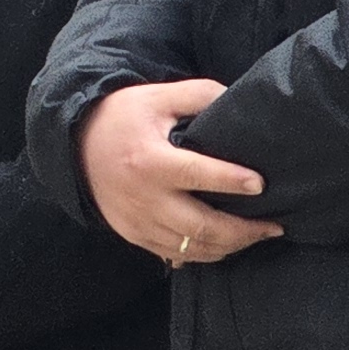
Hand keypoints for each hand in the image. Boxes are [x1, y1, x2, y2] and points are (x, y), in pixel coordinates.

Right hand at [75, 80, 281, 268]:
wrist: (74, 144)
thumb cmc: (122, 117)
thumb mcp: (157, 97)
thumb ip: (200, 96)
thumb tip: (237, 103)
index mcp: (149, 160)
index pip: (197, 175)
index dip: (231, 181)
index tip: (261, 185)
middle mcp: (142, 196)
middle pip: (201, 226)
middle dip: (244, 231)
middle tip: (274, 226)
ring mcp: (136, 220)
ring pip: (192, 247)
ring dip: (229, 246)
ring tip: (255, 236)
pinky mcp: (132, 234)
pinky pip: (175, 253)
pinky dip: (204, 253)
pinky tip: (225, 244)